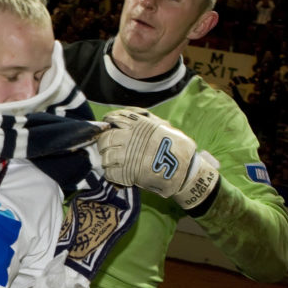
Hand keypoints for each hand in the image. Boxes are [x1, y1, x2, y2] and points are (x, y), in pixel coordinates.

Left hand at [97, 107, 219, 209]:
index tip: (107, 126)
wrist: (184, 168)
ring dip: (107, 159)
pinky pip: (110, 173)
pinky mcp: (127, 174)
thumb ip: (143, 117)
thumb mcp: (161, 124)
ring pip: (105, 157)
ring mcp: (127, 157)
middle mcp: (129, 139)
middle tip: (106, 146)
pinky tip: (117, 172)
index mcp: (137, 125)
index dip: (107, 122)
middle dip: (103, 143)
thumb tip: (127, 113)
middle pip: (105, 139)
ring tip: (112, 161)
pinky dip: (111, 173)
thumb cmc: (175, 144)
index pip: (113, 119)